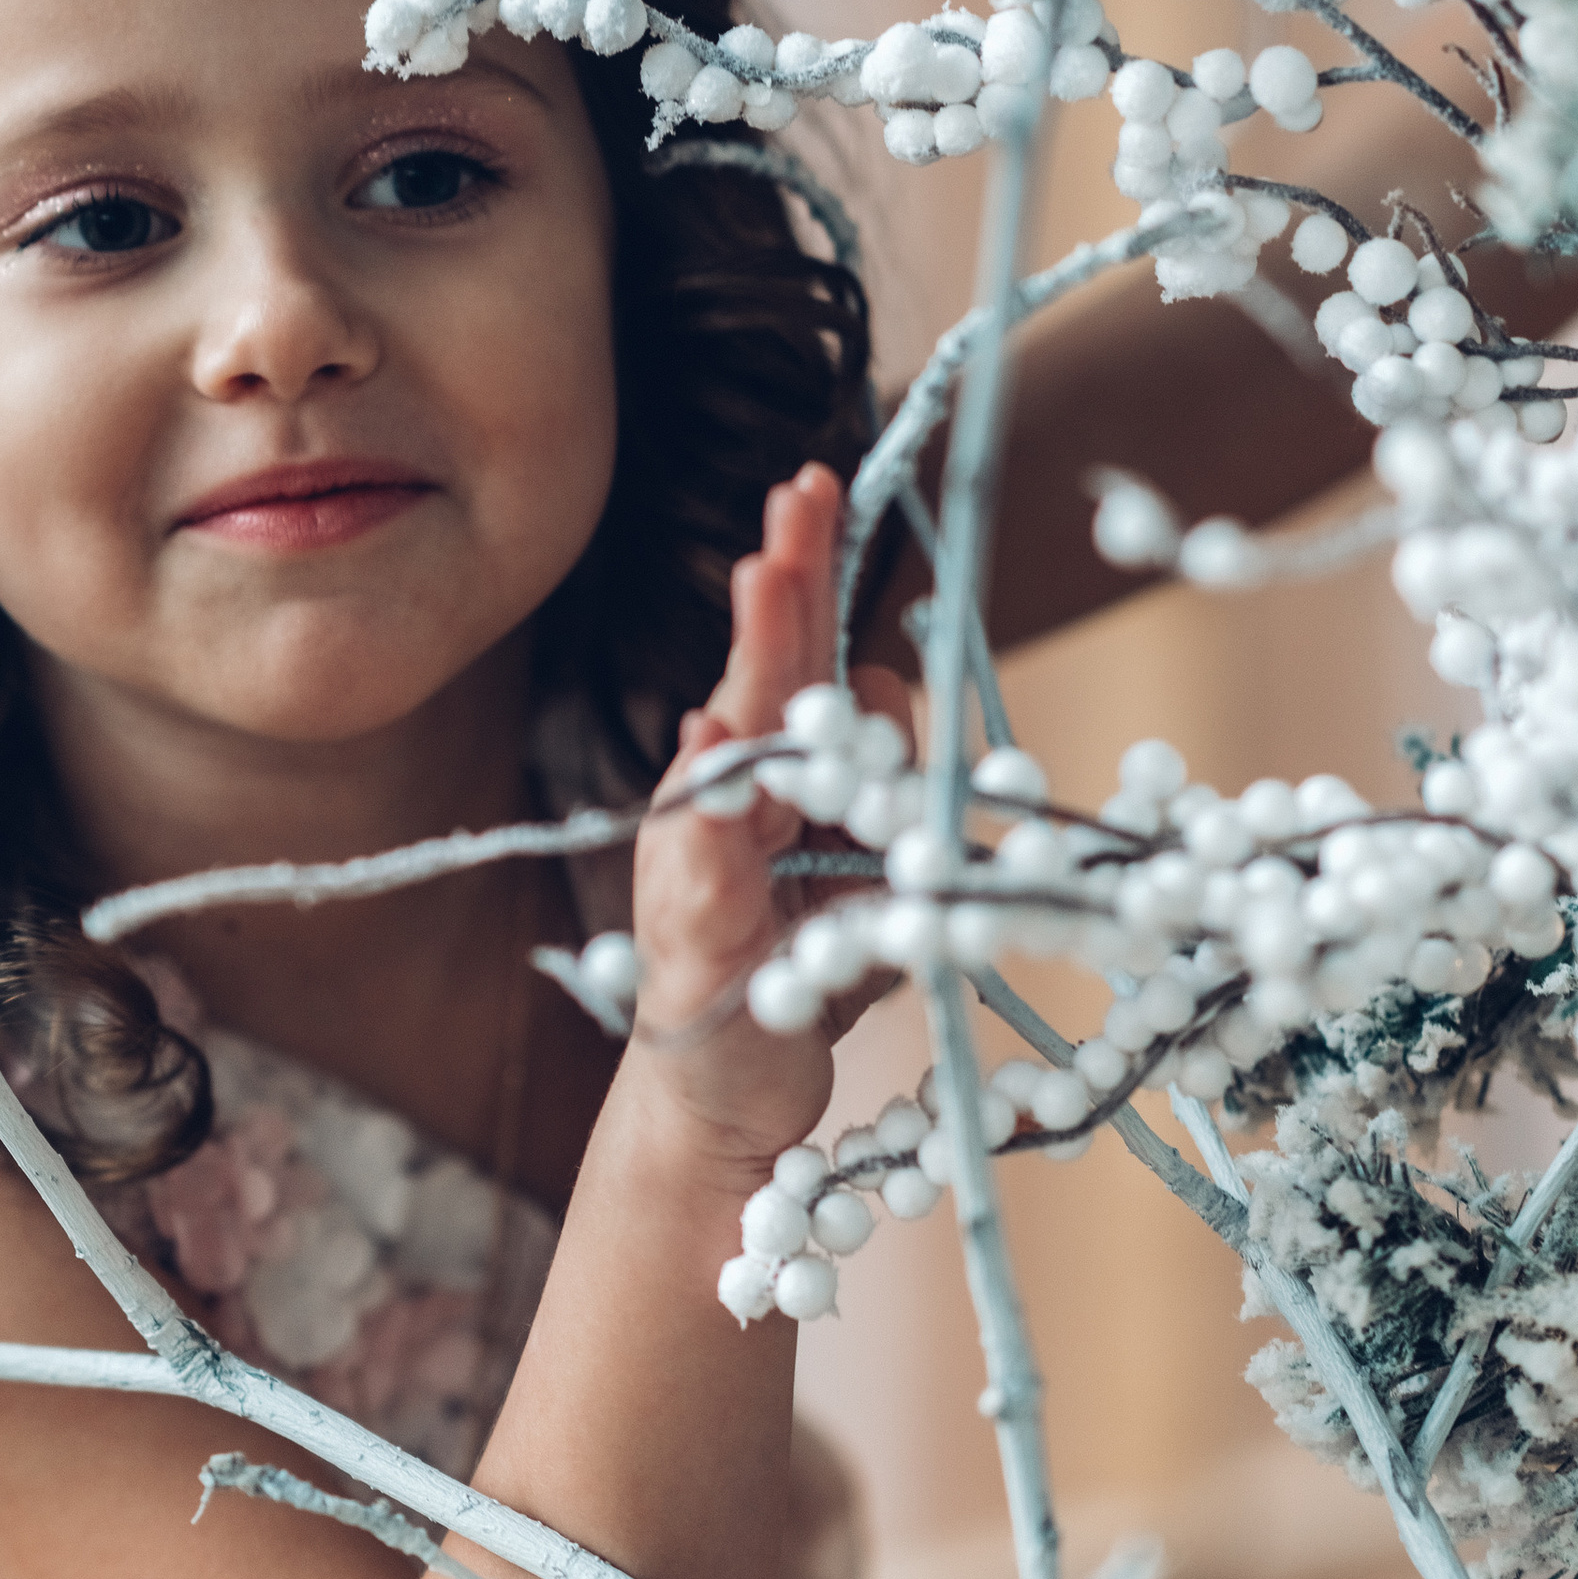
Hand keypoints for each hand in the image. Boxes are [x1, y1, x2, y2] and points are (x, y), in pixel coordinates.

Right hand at [625, 462, 913, 1170]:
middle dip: (777, 592)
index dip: (804, 570)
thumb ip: (878, 776)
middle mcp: (721, 807)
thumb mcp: (861, 864)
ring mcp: (696, 872)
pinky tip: (705, 766)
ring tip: (763, 587)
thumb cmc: (795, 971)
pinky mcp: (692, 949)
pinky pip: (701, 880)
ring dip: (748, 672)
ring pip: (729, 759)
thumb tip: (885, 673)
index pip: (792, 657)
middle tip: (791, 505)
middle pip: (757, 682)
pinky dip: (707, 827)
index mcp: (770, 778)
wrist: (727, 1097)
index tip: (815, 481)